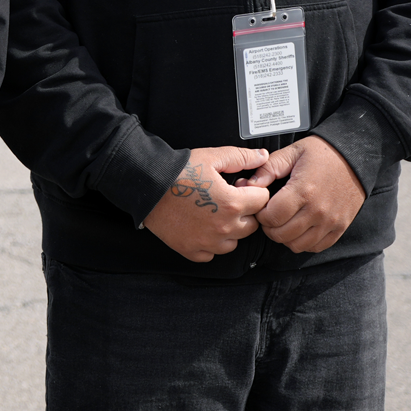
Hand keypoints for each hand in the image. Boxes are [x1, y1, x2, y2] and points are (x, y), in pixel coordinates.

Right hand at [143, 146, 271, 261]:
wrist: (147, 184)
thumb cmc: (177, 171)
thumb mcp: (212, 157)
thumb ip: (242, 157)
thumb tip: (262, 157)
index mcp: (232, 204)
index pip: (262, 201)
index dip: (253, 191)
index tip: (240, 187)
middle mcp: (223, 228)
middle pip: (252, 225)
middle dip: (244, 211)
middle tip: (226, 200)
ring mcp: (207, 242)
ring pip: (233, 242)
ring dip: (229, 230)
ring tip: (213, 213)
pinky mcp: (192, 250)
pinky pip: (211, 253)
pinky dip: (210, 243)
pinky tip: (201, 227)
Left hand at [236, 135, 364, 253]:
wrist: (356, 157)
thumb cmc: (323, 153)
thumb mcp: (292, 152)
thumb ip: (268, 168)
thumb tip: (249, 184)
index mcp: (303, 190)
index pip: (272, 217)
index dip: (261, 214)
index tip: (262, 207)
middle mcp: (318, 210)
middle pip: (282, 234)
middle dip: (269, 227)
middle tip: (269, 216)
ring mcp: (331, 221)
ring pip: (298, 245)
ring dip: (285, 237)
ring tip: (283, 223)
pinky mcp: (340, 228)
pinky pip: (316, 247)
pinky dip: (304, 242)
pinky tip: (299, 228)